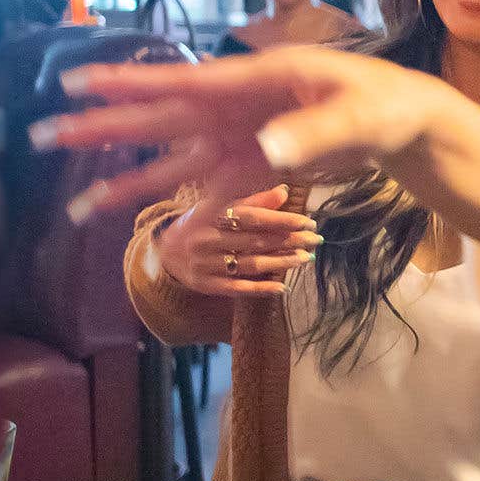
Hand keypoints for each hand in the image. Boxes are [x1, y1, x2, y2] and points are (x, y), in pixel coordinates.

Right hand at [30, 46, 458, 222]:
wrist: (408, 123)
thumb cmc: (387, 105)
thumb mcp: (362, 116)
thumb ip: (314, 133)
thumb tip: (265, 152)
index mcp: (258, 79)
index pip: (185, 83)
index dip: (132, 85)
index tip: (80, 82)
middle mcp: (239, 108)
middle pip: (161, 119)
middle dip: (105, 128)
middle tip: (46, 134)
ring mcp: (244, 140)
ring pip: (175, 162)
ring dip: (131, 183)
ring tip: (80, 206)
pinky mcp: (258, 168)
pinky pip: (213, 193)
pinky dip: (188, 213)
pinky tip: (164, 234)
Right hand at [154, 183, 319, 296]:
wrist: (164, 251)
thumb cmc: (201, 223)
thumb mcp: (219, 206)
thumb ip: (252, 200)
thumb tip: (284, 192)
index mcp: (210, 214)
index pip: (251, 217)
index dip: (281, 219)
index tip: (307, 222)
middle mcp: (205, 239)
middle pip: (254, 241)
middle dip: (289, 240)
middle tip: (314, 240)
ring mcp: (204, 264)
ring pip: (249, 264)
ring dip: (281, 263)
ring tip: (305, 259)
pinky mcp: (205, 285)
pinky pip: (237, 288)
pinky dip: (261, 289)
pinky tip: (282, 288)